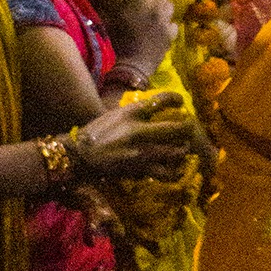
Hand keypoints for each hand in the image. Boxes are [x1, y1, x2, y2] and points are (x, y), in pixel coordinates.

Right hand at [71, 91, 196, 180]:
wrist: (79, 156)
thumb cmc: (97, 133)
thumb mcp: (115, 115)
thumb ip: (136, 112)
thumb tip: (156, 108)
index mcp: (131, 113)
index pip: (161, 100)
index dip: (176, 98)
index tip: (180, 101)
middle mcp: (139, 130)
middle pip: (177, 128)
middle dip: (188, 128)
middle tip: (190, 128)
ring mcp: (141, 151)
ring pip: (177, 151)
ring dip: (183, 149)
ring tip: (183, 148)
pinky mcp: (140, 169)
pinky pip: (167, 172)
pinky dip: (175, 171)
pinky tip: (176, 168)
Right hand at [103, 0, 176, 86]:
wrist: (132, 67)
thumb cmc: (115, 42)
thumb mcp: (108, 20)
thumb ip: (108, 5)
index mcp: (137, 1)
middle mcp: (155, 8)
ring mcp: (165, 21)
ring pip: (170, 7)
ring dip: (164, 7)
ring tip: (156, 13)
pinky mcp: (171, 35)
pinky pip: (173, 23)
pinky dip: (168, 24)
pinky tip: (162, 27)